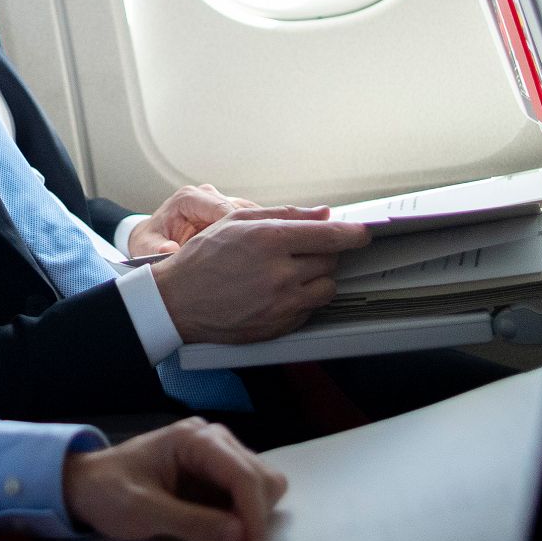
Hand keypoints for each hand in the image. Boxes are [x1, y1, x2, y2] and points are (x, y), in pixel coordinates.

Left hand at [63, 416, 287, 540]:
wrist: (85, 486)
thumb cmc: (107, 492)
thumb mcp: (141, 511)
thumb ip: (190, 523)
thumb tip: (239, 536)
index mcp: (195, 439)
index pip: (243, 475)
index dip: (254, 518)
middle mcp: (213, 440)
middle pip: (262, 479)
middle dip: (255, 518)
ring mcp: (216, 456)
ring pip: (261, 486)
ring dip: (252, 518)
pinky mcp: (215, 475)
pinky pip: (246, 496)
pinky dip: (243, 518)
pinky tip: (220, 534)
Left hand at [128, 183, 261, 255]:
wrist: (153, 237)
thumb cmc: (150, 242)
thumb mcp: (147, 247)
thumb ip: (157, 248)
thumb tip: (169, 249)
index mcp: (189, 198)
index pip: (224, 208)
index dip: (241, 229)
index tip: (251, 250)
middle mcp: (208, 195)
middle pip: (243, 209)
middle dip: (256, 231)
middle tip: (268, 254)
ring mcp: (221, 201)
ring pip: (252, 213)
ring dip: (262, 233)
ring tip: (272, 254)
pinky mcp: (230, 211)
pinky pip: (252, 221)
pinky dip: (260, 235)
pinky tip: (266, 253)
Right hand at [151, 207, 369, 344]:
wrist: (177, 301)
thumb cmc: (203, 258)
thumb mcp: (237, 222)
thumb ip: (284, 215)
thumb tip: (323, 214)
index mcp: (269, 241)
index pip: (329, 236)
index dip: (352, 233)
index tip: (363, 233)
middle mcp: (280, 274)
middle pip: (329, 260)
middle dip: (322, 252)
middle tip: (299, 250)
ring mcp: (281, 304)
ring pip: (326, 288)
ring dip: (317, 277)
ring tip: (290, 272)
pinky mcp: (279, 326)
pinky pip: (310, 310)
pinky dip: (303, 299)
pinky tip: (278, 292)